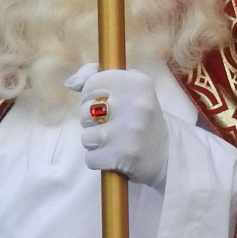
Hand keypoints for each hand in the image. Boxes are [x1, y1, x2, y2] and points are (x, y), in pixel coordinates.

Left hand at [66, 64, 170, 185]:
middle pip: (85, 111)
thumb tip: (70, 83)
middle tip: (115, 124)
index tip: (110, 102)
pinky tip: (115, 156)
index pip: (92, 83)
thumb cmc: (139, 117)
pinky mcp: (124, 155)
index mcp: (138, 82)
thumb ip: (97, 77)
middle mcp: (136, 103)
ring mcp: (130, 130)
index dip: (94, 95)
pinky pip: (90, 158)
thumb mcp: (129, 88)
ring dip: (95, 143)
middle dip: (93, 121)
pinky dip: (99, 160)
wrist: (166, 153)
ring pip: (86, 137)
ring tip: (115, 141)